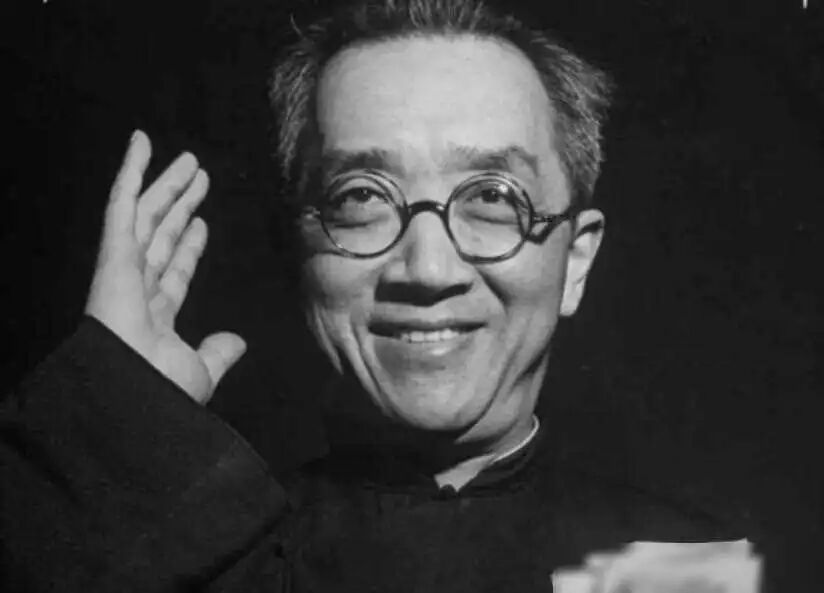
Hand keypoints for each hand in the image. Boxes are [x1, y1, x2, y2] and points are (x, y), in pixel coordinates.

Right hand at [85, 130, 245, 403]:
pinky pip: (121, 204)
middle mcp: (137, 288)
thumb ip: (217, 353)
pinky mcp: (112, 251)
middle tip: (200, 178)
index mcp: (155, 315)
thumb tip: (238, 341)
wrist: (130, 393)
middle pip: (162, 235)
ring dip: (166, 185)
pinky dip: (129, 172)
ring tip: (190, 161)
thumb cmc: (159, 390)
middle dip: (181, 206)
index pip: (174, 270)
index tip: (202, 224)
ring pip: (147, 214)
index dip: (189, 246)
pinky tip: (141, 143)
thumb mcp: (199, 370)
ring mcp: (122, 267)